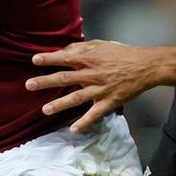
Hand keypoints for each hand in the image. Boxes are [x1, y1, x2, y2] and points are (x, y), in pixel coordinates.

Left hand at [24, 40, 158, 133]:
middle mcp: (92, 74)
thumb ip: (83, 48)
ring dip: (60, 104)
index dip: (49, 59)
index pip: (65, 58)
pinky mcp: (109, 102)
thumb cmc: (123, 54)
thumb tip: (64, 51)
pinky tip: (73, 130)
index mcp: (90, 58)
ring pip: (76, 97)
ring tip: (45, 110)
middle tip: (29, 85)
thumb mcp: (102, 45)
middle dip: (46, 82)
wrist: (146, 66)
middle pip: (65, 78)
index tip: (34, 60)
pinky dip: (84, 122)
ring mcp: (100, 89)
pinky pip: (94, 114)